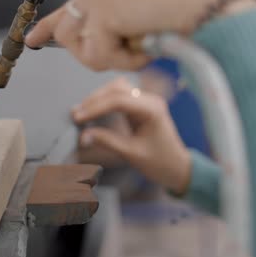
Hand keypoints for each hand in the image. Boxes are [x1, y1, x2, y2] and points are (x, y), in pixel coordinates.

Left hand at [25, 0, 239, 70]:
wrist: (212, 7)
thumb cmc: (192, 15)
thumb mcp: (146, 18)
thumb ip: (118, 25)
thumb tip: (94, 45)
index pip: (72, 4)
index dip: (49, 24)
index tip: (32, 39)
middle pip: (66, 30)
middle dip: (90, 52)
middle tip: (125, 52)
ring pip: (76, 44)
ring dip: (110, 57)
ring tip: (141, 45)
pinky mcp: (102, 9)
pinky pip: (98, 57)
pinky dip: (126, 62)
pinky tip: (147, 45)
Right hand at [73, 77, 191, 194]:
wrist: (178, 168)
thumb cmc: (160, 163)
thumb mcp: (132, 154)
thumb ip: (108, 141)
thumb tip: (84, 135)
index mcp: (152, 109)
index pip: (119, 100)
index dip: (96, 107)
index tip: (78, 117)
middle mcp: (150, 100)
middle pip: (118, 88)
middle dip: (95, 99)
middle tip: (76, 114)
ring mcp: (146, 102)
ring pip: (118, 89)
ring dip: (99, 98)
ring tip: (82, 112)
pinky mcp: (141, 107)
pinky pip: (121, 97)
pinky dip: (105, 101)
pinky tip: (93, 111)